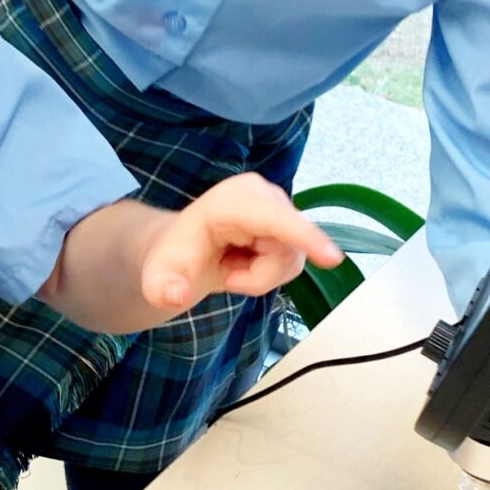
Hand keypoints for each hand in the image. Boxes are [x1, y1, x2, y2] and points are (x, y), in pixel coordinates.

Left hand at [140, 174, 340, 312]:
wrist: (184, 250)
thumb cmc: (175, 260)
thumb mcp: (158, 278)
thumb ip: (163, 288)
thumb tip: (176, 294)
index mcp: (229, 201)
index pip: (274, 219)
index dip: (304, 236)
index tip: (331, 257)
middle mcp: (260, 194)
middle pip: (287, 248)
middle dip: (258, 274)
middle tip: (226, 274)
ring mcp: (278, 206)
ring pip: (292, 258)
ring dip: (262, 275)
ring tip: (233, 267)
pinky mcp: (289, 220)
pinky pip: (294, 259)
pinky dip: (269, 271)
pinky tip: (248, 262)